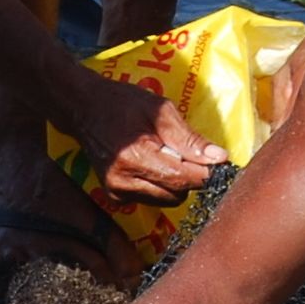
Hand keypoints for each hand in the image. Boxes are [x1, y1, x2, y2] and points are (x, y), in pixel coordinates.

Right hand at [57, 65, 223, 206]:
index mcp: (134, 157)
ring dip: (175, 182)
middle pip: (177, 194)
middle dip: (189, 176)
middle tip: (184, 151)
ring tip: (165, 155)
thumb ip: (189, 138)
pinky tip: (152, 163)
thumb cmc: (124, 103)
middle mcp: (123, 181)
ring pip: (167, 200)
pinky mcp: (116, 197)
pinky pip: (154, 198)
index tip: (216, 161)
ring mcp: (117, 192)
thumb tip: (219, 158)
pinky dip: (161, 185)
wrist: (84, 109)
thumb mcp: (160, 110)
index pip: (182, 178)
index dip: (205, 172)